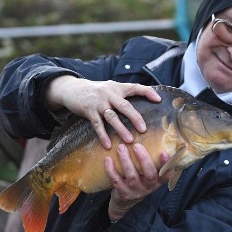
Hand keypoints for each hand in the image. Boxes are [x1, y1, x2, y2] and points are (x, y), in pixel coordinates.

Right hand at [45, 75, 160, 148]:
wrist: (72, 88)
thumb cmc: (96, 91)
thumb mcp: (110, 88)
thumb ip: (123, 94)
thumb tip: (142, 103)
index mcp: (117, 88)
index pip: (135, 87)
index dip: (147, 92)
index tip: (158, 100)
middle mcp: (109, 94)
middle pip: (125, 105)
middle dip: (135, 117)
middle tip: (143, 129)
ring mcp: (99, 102)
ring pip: (112, 117)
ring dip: (121, 129)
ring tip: (129, 140)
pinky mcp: (89, 110)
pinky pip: (97, 124)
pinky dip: (103, 135)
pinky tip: (108, 145)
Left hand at [105, 143, 171, 221]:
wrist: (124, 203)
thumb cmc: (138, 183)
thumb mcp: (147, 177)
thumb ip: (150, 163)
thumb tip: (150, 138)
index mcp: (156, 181)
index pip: (165, 173)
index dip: (166, 164)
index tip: (164, 152)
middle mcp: (148, 187)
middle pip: (149, 174)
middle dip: (144, 159)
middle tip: (137, 145)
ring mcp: (135, 191)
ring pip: (132, 176)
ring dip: (126, 160)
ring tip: (121, 147)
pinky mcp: (122, 193)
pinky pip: (116, 180)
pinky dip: (111, 169)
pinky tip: (108, 159)